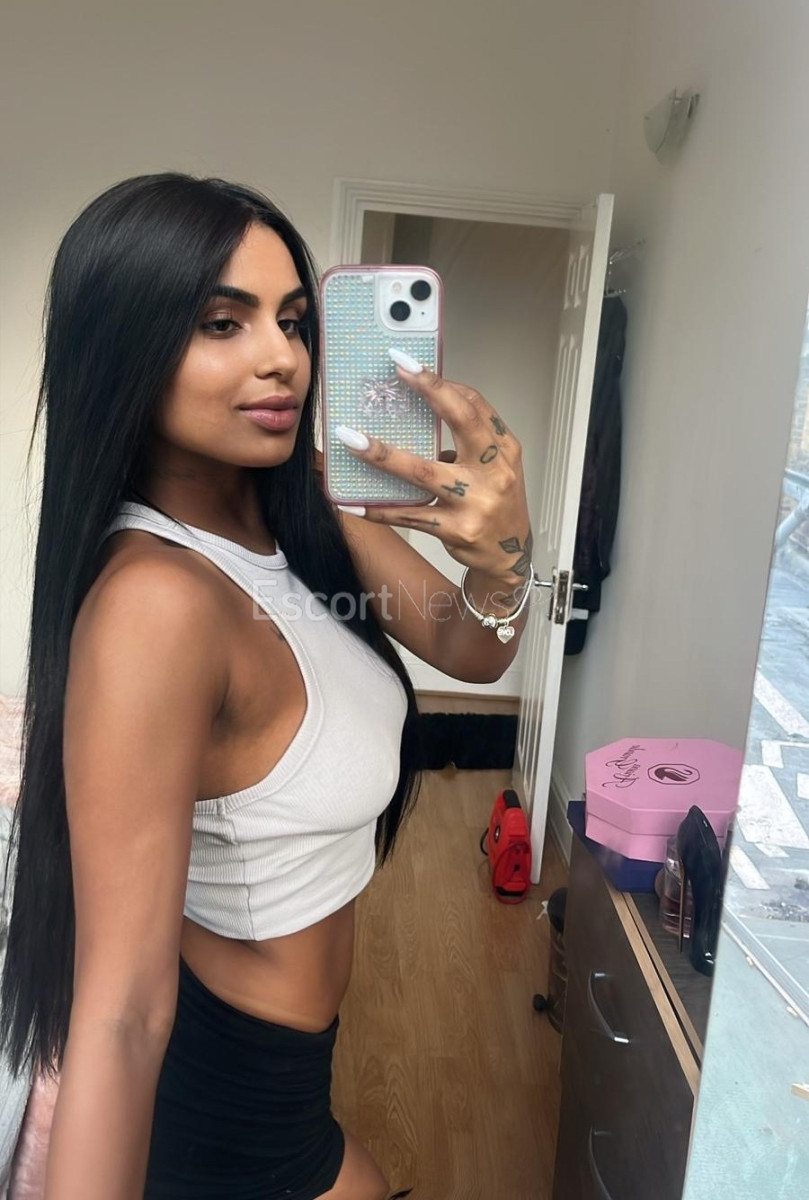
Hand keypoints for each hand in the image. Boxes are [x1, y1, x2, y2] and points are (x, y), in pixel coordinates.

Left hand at [335, 356, 533, 588]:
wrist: (510, 555)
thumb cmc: (497, 502)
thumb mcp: (495, 466)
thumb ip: (469, 439)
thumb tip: (422, 409)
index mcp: (504, 449)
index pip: (476, 404)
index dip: (443, 382)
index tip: (409, 365)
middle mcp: (495, 471)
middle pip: (462, 422)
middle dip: (429, 391)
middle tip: (396, 372)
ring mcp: (476, 502)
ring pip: (423, 472)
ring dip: (384, 455)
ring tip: (351, 441)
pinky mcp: (457, 530)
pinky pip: (410, 516)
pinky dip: (380, 510)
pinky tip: (353, 503)